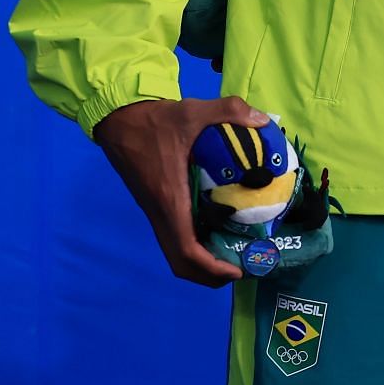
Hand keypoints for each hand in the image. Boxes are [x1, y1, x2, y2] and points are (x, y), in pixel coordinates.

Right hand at [93, 96, 268, 285]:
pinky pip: (175, 236)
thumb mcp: (193, 110)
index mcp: (169, 199)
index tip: (237, 270)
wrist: (119, 120)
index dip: (211, 267)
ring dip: (202, 263)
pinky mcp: (156, 205)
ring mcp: (156, 211)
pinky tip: (218, 232)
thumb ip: (229, 110)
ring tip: (235, 255)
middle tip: (243, 266)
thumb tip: (263, 119)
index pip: (186, 250)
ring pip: (175, 251)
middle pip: (180, 262)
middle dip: (210, 274)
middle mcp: (160, 212)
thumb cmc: (154, 120)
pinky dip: (195, 246)